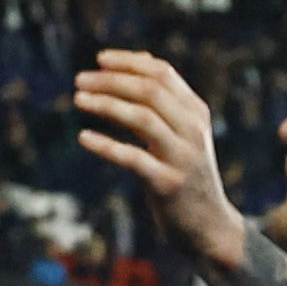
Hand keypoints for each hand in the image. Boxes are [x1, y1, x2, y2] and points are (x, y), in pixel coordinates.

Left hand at [68, 52, 253, 282]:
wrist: (209, 226)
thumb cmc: (186, 174)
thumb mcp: (181, 133)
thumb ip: (163, 100)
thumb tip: (138, 59)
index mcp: (196, 112)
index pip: (163, 73)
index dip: (129, 62)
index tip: (99, 59)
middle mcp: (193, 130)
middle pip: (150, 91)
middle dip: (112, 80)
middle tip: (79, 79)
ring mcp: (182, 157)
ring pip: (142, 118)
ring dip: (106, 104)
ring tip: (78, 99)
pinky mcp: (168, 184)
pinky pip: (133, 159)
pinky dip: (106, 145)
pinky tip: (83, 137)